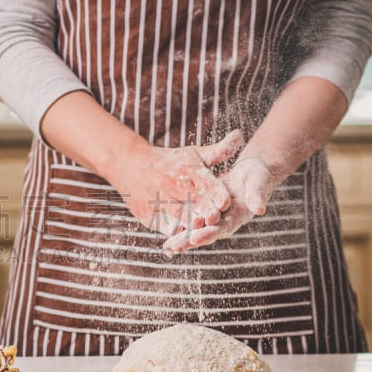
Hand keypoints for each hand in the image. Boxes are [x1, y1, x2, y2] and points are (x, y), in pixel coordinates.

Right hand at [107, 130, 244, 234]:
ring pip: (179, 215)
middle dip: (206, 212)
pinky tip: (180, 235)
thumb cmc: (169, 161)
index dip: (218, 196)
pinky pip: (163, 226)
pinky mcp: (150, 213)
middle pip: (196, 203)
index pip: (209, 186)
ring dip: (190, 223)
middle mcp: (177, 187)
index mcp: (191, 172)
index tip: (224, 203)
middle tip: (214, 219)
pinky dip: (172, 231)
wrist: (131, 164)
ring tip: (198, 228)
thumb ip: (219, 151)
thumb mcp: (194, 154)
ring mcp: (162, 200)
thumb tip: (240, 136)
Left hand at [162, 156, 277, 251]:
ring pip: (196, 230)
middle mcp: (224, 221)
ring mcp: (215, 218)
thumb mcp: (258, 183)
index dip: (208, 234)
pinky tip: (166, 231)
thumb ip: (257, 195)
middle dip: (188, 241)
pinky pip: (193, 220)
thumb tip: (260, 209)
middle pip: (205, 233)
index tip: (194, 239)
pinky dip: (180, 225)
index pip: (221, 229)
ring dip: (182, 238)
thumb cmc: (258, 176)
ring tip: (167, 247)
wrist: (252, 172)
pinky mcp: (207, 211)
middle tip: (173, 248)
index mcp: (237, 217)